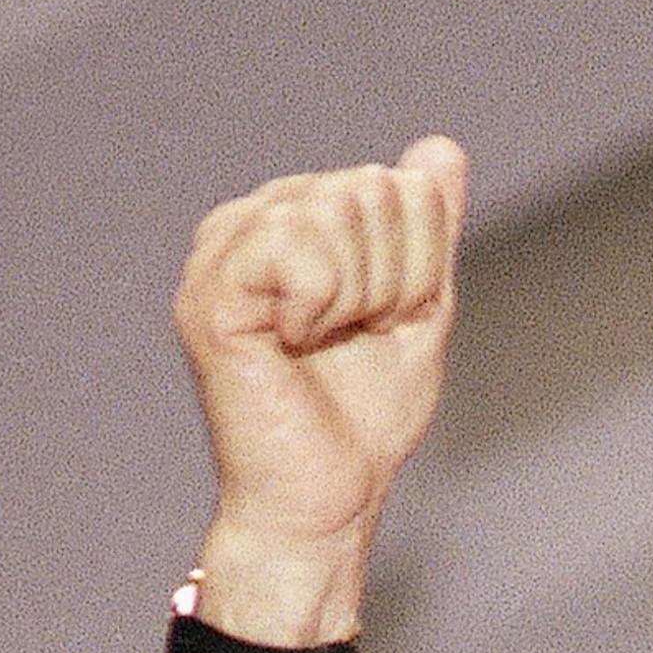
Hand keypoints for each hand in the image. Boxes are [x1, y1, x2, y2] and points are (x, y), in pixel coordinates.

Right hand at [175, 135, 466, 645]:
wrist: (327, 502)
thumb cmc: (363, 421)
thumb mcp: (417, 312)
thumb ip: (428, 232)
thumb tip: (441, 151)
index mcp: (297, 218)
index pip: (401, 187)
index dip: (418, 269)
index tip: (382, 325)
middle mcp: (253, 220)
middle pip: (373, 191)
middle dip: (391, 283)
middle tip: (353, 342)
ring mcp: (224, 251)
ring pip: (338, 211)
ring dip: (358, 299)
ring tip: (323, 345)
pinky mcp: (211, 291)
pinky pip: (295, 245)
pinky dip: (320, 304)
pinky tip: (293, 343)